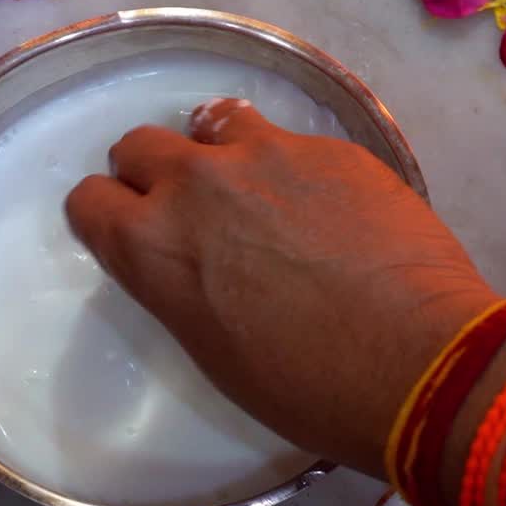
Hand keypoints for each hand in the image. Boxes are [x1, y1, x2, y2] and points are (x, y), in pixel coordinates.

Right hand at [65, 99, 496, 472]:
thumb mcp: (209, 345)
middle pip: (139, 144)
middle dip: (152, 173)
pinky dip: (292, 168)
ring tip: (254, 187)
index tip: (130, 231)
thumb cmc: (303, 385)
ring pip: (212, 120)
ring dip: (218, 149)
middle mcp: (195, 181)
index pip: (89, 200)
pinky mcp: (329, 147)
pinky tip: (328, 207)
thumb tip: (189, 260)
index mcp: (152, 243)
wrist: (416, 361)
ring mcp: (266, 153)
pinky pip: (290, 141)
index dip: (108, 216)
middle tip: (192, 210)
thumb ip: (177, 283)